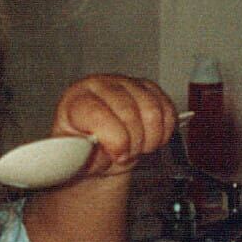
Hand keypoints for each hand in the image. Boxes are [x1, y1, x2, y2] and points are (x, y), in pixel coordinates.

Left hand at [50, 74, 176, 180]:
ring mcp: (127, 83)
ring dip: (150, 138)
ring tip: (136, 148)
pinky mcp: (148, 88)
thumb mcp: (73, 158)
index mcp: (76, 99)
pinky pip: (167, 109)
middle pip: (129, 113)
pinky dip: (164, 131)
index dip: (115, 141)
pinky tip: (149, 138)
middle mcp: (101, 85)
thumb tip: (85, 150)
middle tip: (124, 155)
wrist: (97, 148)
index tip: (117, 156)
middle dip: (132, 143)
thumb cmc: (82, 150)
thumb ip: (79, 154)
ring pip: (152, 111)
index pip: (99, 115)